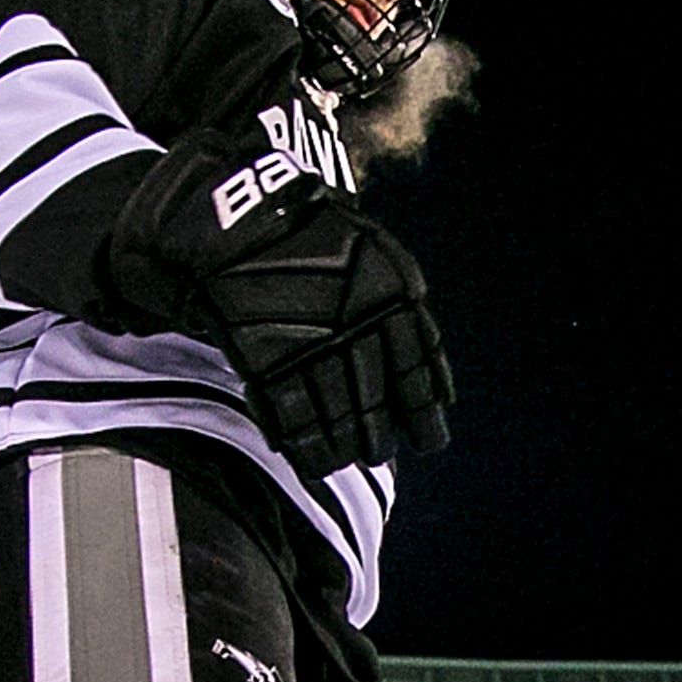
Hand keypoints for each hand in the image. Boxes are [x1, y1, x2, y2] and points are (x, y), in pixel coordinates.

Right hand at [110, 153, 453, 474]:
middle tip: (374, 451)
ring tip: (340, 460)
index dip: (423, 413)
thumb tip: (439, 394)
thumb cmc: (319, 241)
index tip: (428, 441)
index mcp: (394, 299)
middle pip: (374, 402)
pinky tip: (304, 455)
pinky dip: (297, 439)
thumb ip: (407, 323)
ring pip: (334, 414)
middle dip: (375, 434)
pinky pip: (287, 410)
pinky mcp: (263, 355)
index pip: (418, 374)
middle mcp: (356, 324)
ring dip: (339, 445)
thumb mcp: (378, 263)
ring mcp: (308, 342)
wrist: (242, 221)